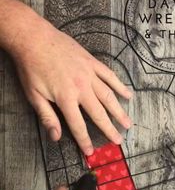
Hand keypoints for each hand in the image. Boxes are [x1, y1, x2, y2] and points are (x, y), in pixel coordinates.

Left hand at [12, 17, 131, 154]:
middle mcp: (81, 87)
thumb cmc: (32, 67)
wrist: (34, 38)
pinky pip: (109, 75)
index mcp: (66, 98)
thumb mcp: (34, 95)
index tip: (91, 151)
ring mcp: (89, 74)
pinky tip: (128, 94)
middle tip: (118, 140)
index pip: (78, 125)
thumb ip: (47, 117)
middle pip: (99, 113)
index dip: (85, 140)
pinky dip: (119, 85)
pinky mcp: (92, 62)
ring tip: (128, 123)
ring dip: (119, 111)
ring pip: (108, 96)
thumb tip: (56, 137)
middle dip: (109, 129)